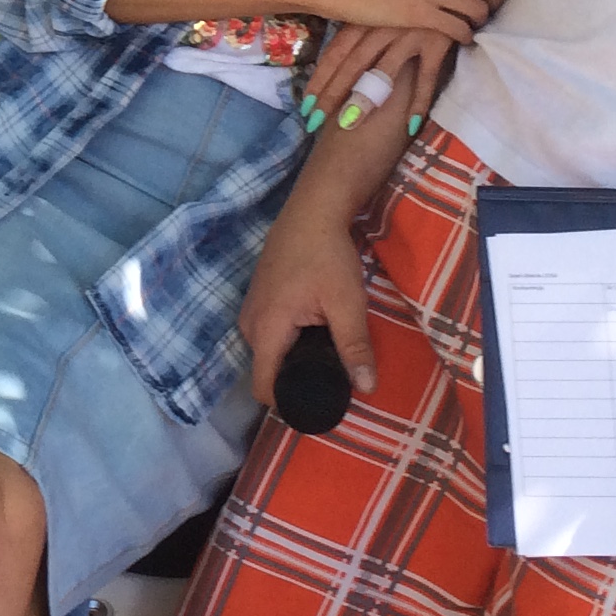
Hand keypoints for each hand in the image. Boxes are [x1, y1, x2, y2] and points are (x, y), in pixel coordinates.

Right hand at [241, 201, 376, 408]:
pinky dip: (288, 341)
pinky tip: (315, 332)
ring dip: (292, 359)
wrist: (312, 210)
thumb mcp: (347, 303)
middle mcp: (248, 324)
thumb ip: (354, 347)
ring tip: (327, 355)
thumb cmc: (328, 255)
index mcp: (265, 330)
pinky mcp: (257, 298)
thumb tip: (366, 389)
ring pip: (268, 353)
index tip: (318, 405)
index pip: (263, 387)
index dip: (288, 404)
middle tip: (332, 379)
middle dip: (295, 380)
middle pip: (266, 371)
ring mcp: (250, 309)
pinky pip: (268, 335)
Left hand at [303, 24, 454, 125]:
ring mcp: (409, 33)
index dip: (320, 78)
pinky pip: (426, 77)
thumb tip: (346, 56)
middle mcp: (383, 25)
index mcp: (367, 16)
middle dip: (331, 94)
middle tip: (313, 121)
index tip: (305, 103)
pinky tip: (411, 125)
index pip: (336, 51)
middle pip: (351, 65)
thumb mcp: (385, 4)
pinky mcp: (436, 40)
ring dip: (365, 99)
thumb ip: (367, 26)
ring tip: (348, 125)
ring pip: (382, 72)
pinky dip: (419, 102)